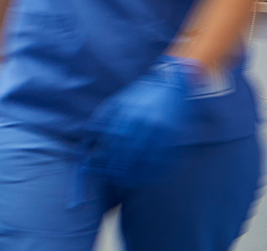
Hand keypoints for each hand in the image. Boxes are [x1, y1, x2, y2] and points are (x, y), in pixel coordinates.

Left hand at [81, 55, 201, 188]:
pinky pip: (165, 159)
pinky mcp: (176, 136)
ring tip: (130, 184)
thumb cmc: (140, 94)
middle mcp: (145, 124)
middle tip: (115, 182)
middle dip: (121, 172)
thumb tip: (91, 142)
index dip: (107, 162)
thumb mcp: (116, 103)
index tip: (102, 172)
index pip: (113, 145)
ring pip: (147, 161)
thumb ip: (102, 121)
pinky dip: (157, 172)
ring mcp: (162, 131)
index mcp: (127, 115)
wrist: (171, 82)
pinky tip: (149, 178)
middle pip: (129, 156)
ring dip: (138, 176)